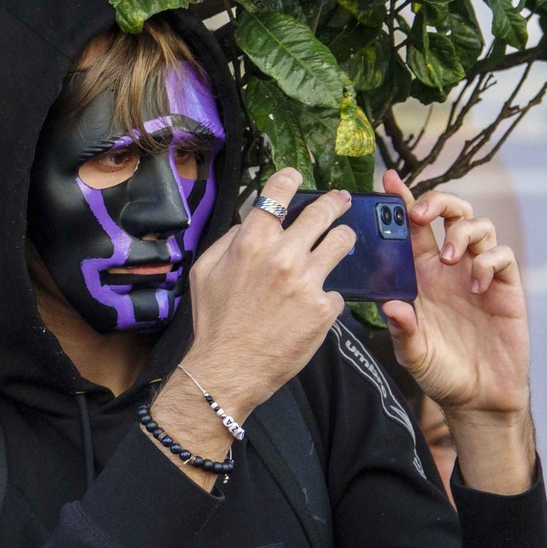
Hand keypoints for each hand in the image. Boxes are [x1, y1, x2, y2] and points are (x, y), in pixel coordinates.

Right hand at [178, 168, 354, 418]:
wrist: (228, 369)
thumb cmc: (214, 321)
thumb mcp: (204, 272)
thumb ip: (228, 241)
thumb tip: (249, 223)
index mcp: (250, 242)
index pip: (278, 191)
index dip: (290, 179)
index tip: (296, 179)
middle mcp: (283, 256)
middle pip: (323, 211)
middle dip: (334, 203)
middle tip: (339, 203)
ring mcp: (307, 281)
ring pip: (342, 241)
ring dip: (341, 241)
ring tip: (337, 246)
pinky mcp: (324, 308)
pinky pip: (336, 290)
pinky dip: (325, 296)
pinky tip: (312, 307)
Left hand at [381, 170, 534, 492]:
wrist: (477, 395)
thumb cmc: (440, 370)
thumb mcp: (412, 353)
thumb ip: (401, 329)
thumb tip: (390, 304)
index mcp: (420, 276)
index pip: (410, 230)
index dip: (401, 202)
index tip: (388, 181)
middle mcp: (448, 268)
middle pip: (449, 214)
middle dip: (436, 203)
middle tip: (419, 215)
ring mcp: (478, 274)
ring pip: (477, 227)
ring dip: (462, 233)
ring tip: (451, 259)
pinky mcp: (504, 286)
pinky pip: (499, 256)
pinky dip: (486, 261)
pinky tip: (474, 284)